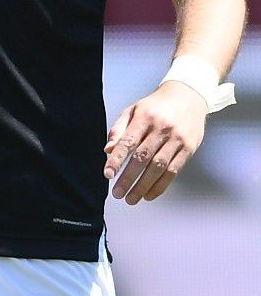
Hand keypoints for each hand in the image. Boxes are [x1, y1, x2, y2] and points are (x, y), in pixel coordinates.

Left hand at [104, 82, 206, 203]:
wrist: (188, 96)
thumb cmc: (154, 106)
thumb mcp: (133, 110)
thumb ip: (119, 130)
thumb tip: (108, 150)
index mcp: (144, 118)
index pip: (128, 142)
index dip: (117, 160)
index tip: (108, 174)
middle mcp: (161, 129)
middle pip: (143, 158)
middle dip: (129, 178)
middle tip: (117, 193)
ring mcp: (177, 139)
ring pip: (159, 167)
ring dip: (144, 186)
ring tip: (131, 198)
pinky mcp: (189, 148)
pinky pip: (174, 170)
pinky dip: (161, 185)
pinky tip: (150, 194)